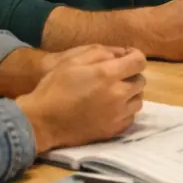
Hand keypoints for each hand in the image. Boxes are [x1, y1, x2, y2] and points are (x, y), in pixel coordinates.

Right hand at [15, 46, 147, 152]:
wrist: (42, 121)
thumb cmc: (54, 86)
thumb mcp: (72, 60)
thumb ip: (101, 52)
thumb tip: (122, 53)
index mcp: (108, 75)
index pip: (139, 62)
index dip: (134, 56)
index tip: (125, 57)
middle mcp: (118, 95)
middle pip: (141, 81)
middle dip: (131, 75)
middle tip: (115, 76)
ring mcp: (117, 115)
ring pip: (138, 100)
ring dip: (129, 94)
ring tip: (112, 92)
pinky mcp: (113, 130)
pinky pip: (130, 117)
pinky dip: (124, 111)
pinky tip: (109, 108)